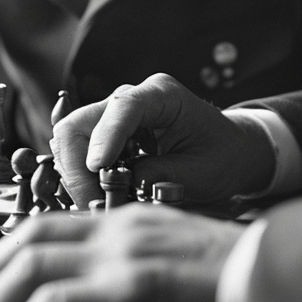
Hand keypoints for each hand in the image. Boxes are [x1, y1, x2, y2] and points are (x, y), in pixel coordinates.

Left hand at [0, 205, 246, 301]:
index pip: (48, 225)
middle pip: (26, 241)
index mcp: (133, 222)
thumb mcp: (178, 271)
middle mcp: (122, 230)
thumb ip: (134, 277)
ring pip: (29, 269)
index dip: (5, 257)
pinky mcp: (134, 293)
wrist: (288, 288)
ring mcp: (126, 257)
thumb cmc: (242, 290)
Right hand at [49, 74, 274, 208]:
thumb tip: (124, 187)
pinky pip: (77, 152)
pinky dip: (80, 178)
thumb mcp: (201, 172)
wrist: (230, 150)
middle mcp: (131, 98)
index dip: (106, 137)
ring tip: (97, 206)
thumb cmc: (222, 156)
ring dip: (75, 175)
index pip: (122, 107)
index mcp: (161, 95)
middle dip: (78, 166)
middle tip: (92, 204)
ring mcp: (114, 115)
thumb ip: (163, 176)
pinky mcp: (106, 135)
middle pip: (80, 123)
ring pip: (70, 139)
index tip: (98, 168)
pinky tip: (98, 199)